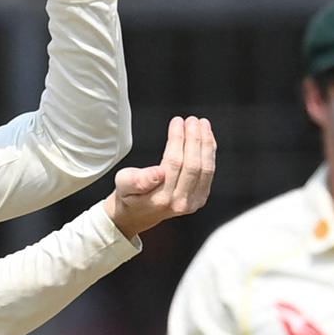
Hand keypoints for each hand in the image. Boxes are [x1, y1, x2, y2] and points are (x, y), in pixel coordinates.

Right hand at [103, 116, 216, 238]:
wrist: (136, 214)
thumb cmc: (129, 195)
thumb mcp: (123, 184)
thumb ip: (138, 180)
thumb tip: (158, 174)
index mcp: (160, 198)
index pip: (174, 162)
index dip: (178, 139)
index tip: (177, 122)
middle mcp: (180, 202)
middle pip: (193, 164)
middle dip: (194, 138)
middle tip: (191, 120)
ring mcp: (192, 202)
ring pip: (205, 168)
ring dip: (206, 143)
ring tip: (202, 124)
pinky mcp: (199, 198)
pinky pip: (209, 172)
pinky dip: (209, 152)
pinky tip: (206, 138)